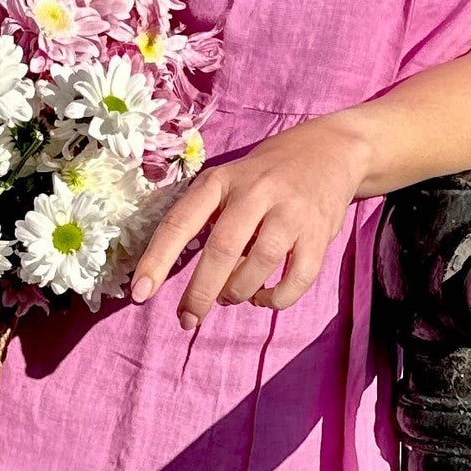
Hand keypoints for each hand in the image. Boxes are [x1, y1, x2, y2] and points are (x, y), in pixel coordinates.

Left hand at [130, 118, 370, 326]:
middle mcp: (255, 192)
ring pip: (259, 266)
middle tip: (188, 318)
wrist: (330, 152)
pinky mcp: (319, 233)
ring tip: (230, 296)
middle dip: (200, 292)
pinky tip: (264, 297)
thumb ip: (208, 219)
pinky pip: (296, 278)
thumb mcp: (230, 182)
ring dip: (238, 292)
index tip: (140, 292)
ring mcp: (290, 212)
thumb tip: (187, 277)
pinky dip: (276, 299)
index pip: (181, 221)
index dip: (157, 259)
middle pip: (222, 250)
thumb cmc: (266, 176)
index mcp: (221, 180)